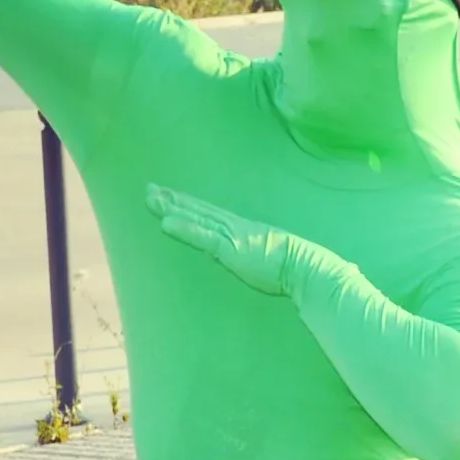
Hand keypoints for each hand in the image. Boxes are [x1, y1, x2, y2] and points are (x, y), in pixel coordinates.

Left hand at [149, 184, 302, 295]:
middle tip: (150, 189)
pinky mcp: (231, 248)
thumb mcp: (268, 260)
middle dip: (174, 199)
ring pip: (197, 217)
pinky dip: (184, 228)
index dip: (190, 205)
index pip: (211, 215)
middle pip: (200, 210)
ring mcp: (233, 236)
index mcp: (246, 230)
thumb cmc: (296, 269)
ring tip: (150, 198)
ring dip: (172, 208)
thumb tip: (230, 257)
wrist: (308, 269)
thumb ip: (250, 256)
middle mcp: (236, 227)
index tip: (171, 196)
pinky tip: (165, 221)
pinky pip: (203, 236)